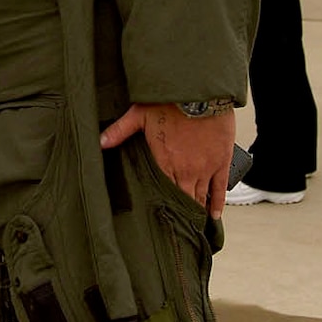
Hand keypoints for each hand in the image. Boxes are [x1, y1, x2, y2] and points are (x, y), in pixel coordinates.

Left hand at [100, 103, 234, 217]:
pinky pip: (220, 188)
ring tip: (194, 225)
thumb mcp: (137, 115)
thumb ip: (119, 131)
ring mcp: (205, 168)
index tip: (161, 220)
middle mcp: (186, 171)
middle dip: (181, 214)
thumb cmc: (168, 102)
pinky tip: (214, 215)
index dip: (163, 208)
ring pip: (201, 197)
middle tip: (179, 229)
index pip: (163, 194)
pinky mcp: (221, 161)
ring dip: (197, 211)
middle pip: (183, 200)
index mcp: (164, 163)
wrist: (200, 93)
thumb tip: (99, 142)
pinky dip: (217, 203)